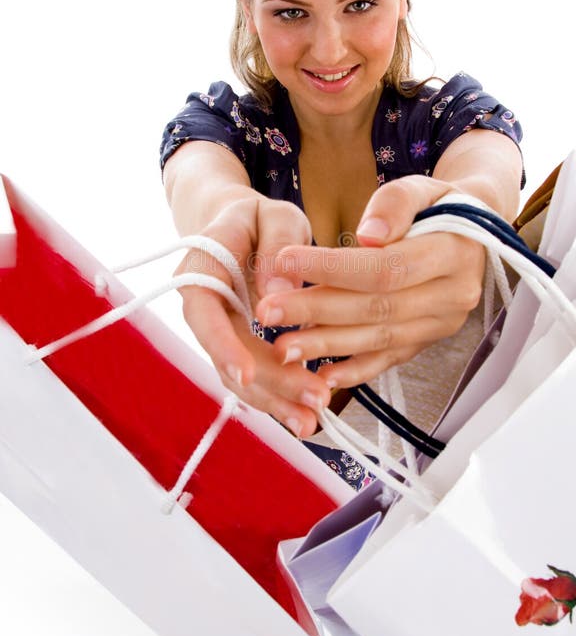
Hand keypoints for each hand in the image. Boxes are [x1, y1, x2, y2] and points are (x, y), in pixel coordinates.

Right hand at [174, 194, 331, 436]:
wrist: (242, 226)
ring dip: (275, 400)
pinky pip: (255, 375)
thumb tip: (278, 291)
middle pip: (229, 354)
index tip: (247, 374)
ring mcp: (219, 331)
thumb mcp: (275, 214)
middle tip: (313, 400)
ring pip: (241, 374)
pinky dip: (278, 394)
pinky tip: (305, 414)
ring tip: (312, 421)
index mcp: (200, 269)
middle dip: (269, 383)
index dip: (223, 346)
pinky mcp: (239, 346)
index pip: (204, 314)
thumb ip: (278, 243)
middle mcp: (203, 307)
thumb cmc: (259, 217)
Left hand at [254, 176, 485, 387]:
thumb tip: (368, 235)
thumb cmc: (437, 206)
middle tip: (267, 311)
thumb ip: (395, 204)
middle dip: (317, 311)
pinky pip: (388, 360)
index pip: (385, 267)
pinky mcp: (426, 342)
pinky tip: (320, 376)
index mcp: (453, 253)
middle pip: (376, 308)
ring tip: (281, 347)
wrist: (472, 237)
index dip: (333, 268)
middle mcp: (453, 295)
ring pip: (378, 339)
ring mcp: (440, 324)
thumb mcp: (422, 188)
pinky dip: (354, 370)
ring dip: (327, 345)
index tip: (284, 261)